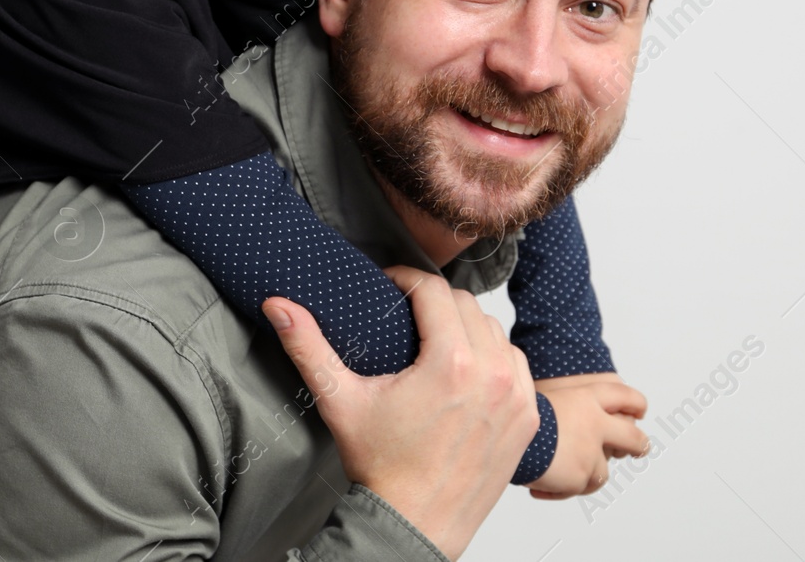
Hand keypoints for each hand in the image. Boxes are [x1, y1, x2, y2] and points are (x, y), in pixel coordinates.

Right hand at [263, 266, 536, 560]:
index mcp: (449, 364)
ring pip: (495, 331)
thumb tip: (277, 306)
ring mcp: (515, 398)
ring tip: (437, 341)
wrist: (414, 526)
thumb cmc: (381, 468)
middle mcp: (490, 376)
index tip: (391, 285)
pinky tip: (469, 370)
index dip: (407, 279)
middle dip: (434, 303)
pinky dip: (495, 358)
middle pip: (466, 306)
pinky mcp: (527, 418)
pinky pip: (516, 364)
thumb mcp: (340, 402)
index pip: (433, 291)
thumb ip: (308, 347)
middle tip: (409, 314)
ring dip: (467, 328)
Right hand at [525, 371, 649, 499]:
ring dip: (586, 474)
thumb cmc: (514, 411)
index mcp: (586, 397)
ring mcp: (592, 452)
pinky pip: (579, 488)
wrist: (506, 433)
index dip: (634, 403)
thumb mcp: (540, 393)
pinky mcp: (583, 476)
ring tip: (560, 475)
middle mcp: (596, 424)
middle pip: (633, 437)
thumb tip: (567, 416)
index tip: (639, 411)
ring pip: (603, 471)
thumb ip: (562, 405)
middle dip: (639, 444)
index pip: (624, 395)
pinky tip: (541, 489)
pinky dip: (562, 490)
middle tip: (638, 449)